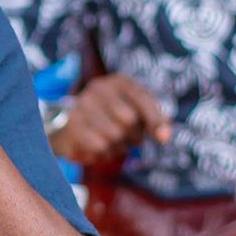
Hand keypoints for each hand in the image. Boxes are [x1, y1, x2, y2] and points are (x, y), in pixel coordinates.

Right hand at [47, 75, 171, 165]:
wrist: (71, 123)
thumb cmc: (112, 117)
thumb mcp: (135, 109)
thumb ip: (154, 119)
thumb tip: (164, 137)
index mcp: (118, 82)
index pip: (142, 99)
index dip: (155, 120)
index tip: (163, 138)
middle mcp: (98, 89)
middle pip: (129, 121)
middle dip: (134, 136)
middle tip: (129, 137)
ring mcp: (81, 106)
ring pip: (114, 137)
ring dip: (118, 147)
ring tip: (112, 142)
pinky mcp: (71, 126)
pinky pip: (98, 147)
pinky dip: (104, 153)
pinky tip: (99, 147)